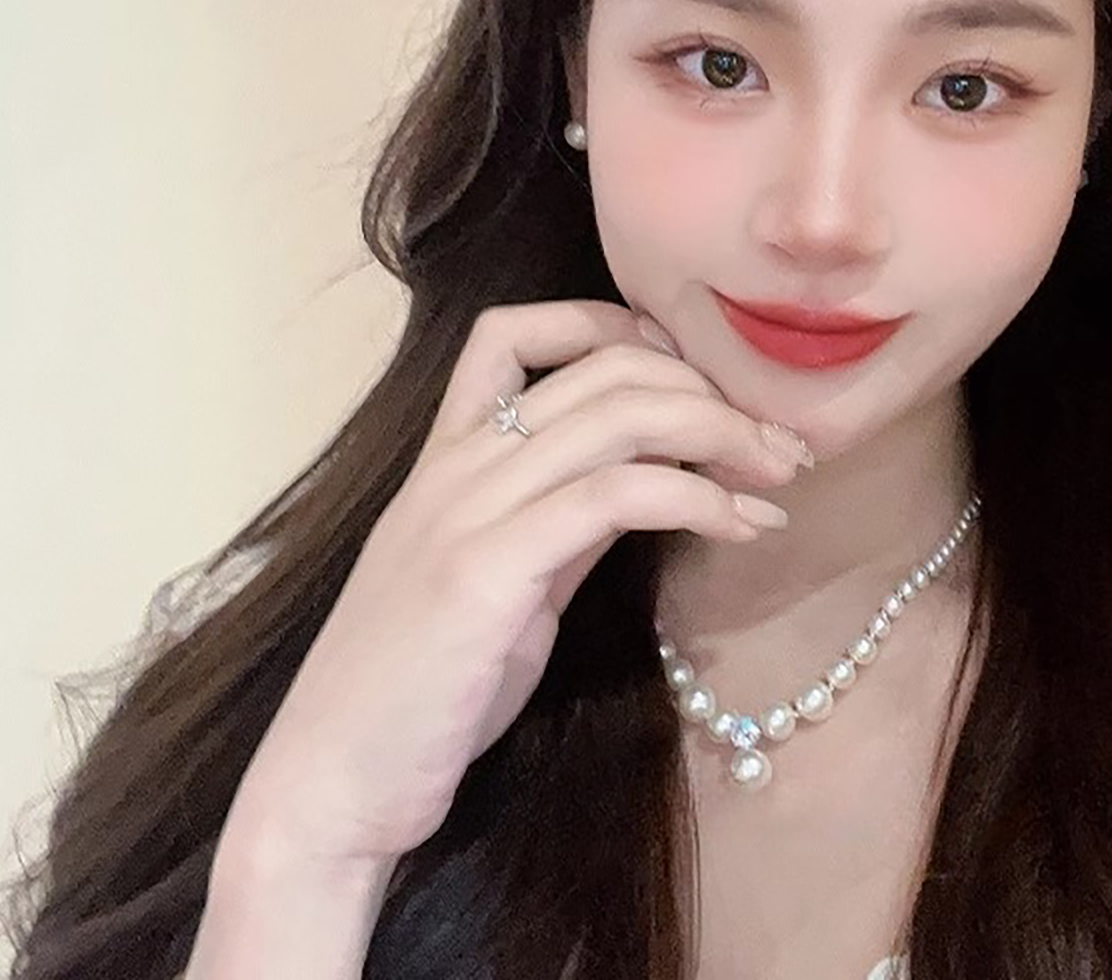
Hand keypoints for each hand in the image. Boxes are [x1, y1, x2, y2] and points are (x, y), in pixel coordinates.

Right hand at [222, 299, 807, 874]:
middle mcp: (453, 465)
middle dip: (710, 391)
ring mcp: (466, 510)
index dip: (615, 327)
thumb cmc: (419, 692)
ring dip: (724, 434)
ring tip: (781, 475)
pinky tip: (742, 526)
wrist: (330, 784)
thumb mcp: (500, 582)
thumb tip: (646, 484)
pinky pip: (617, 495)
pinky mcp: (488, 568)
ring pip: (619, 416)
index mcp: (444, 458)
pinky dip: (698, 498)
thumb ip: (560, 522)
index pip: (514, 332)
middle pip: (603, 367)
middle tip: (780, 442)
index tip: (694, 377)